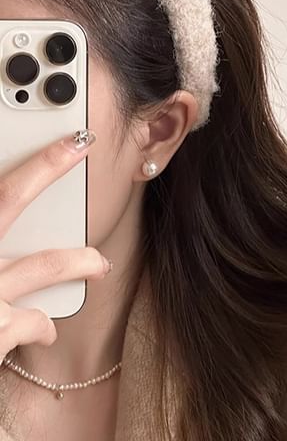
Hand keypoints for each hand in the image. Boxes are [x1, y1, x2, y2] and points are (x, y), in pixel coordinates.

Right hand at [0, 131, 109, 360]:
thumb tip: (10, 227)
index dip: (32, 163)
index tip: (61, 139)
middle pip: (6, 198)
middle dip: (45, 168)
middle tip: (80, 145)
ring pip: (47, 261)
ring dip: (81, 260)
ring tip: (97, 264)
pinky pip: (36, 321)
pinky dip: (44, 325)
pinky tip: (46, 329)